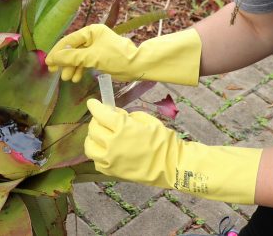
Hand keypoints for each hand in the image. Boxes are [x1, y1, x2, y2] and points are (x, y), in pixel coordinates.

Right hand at [45, 24, 201, 84]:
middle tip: (53, 72)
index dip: (57, 52)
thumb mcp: (91, 57)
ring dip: (71, 68)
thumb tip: (52, 58)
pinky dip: (79, 70)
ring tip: (66, 78)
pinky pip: (85, 63)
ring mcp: (96, 48)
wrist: (137, 65)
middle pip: (72, 49)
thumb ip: (71, 58)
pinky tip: (75, 78)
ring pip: (78, 58)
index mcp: (90, 31)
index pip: (68, 41)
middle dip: (64, 61)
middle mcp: (92, 37)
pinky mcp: (99, 58)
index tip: (48, 62)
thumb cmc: (116, 57)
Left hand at [84, 99, 262, 203]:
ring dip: (96, 137)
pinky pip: (100, 159)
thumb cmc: (167, 141)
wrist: (179, 168)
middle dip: (97, 122)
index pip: (100, 112)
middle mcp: (115, 144)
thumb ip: (129, 116)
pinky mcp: (116, 171)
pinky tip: (109, 148)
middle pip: (93, 129)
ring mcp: (114, 160)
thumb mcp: (149, 122)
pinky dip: (101, 152)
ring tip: (106, 133)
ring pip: (93, 145)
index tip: (96, 101)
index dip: (97, 105)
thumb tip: (112, 108)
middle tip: (103, 117)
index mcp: (124, 128)